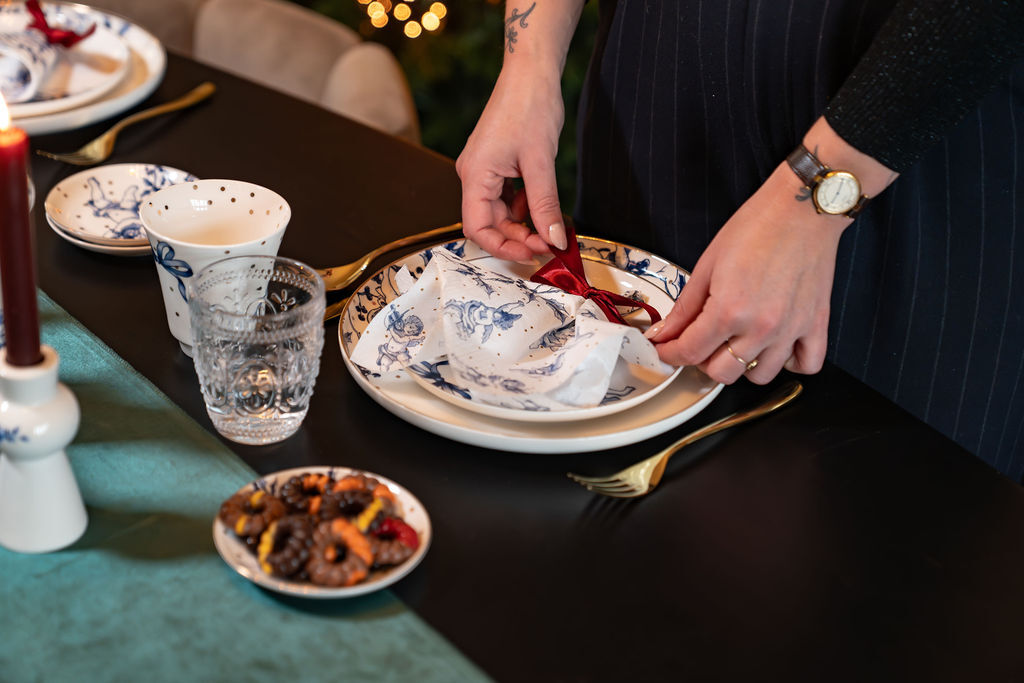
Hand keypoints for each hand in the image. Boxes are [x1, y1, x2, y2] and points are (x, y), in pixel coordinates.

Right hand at [456, 67, 567, 261]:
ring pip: (500, 212)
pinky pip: (506, 197)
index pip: (476, 227)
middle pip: (489, 222)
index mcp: (474, 174)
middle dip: (519, 237)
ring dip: (524, 224)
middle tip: (550, 243)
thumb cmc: (529, 106)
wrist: (530, 72)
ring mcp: (484, 170)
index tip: (532, 253)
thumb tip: (554, 240)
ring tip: (550, 227)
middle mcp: (473, 174)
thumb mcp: (541, 162)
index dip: (502, 246)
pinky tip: (542, 206)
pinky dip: (525, 207)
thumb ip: (545, 205)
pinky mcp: (496, 164)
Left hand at [646, 163, 848, 384]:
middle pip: (722, 373)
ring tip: (737, 342)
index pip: (690, 352)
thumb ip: (686, 307)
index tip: (666, 349)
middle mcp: (761, 327)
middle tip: (700, 341)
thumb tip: (665, 333)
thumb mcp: (707, 264)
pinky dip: (789, 363)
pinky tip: (775, 346)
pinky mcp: (817, 325)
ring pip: (760, 376)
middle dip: (702, 360)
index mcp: (729, 310)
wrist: (802, 208)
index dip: (671, 354)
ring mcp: (791, 330)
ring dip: (742, 364)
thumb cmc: (757, 227)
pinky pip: (805, 366)